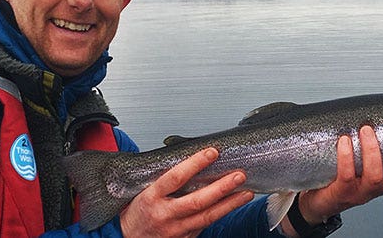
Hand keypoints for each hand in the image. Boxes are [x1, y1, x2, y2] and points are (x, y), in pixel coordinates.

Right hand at [120, 148, 253, 237]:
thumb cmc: (136, 212)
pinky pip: (205, 226)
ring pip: (207, 217)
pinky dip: (221, 214)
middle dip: (221, 188)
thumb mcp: (143, 190)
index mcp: (152, 197)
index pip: (176, 177)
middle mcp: (165, 215)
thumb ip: (165, 178)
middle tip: (239, 175)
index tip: (212, 152)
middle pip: (197, 200)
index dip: (195, 164)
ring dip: (229, 204)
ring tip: (246, 192)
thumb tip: (192, 158)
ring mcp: (176, 230)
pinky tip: (233, 205)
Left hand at [283, 126, 382, 233]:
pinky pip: (347, 174)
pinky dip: (346, 155)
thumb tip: (379, 118)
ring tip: (366, 130)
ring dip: (372, 150)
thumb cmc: (340, 175)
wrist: (316, 199)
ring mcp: (361, 191)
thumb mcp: (362, 161)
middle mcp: (378, 188)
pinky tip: (344, 140)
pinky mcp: (342, 192)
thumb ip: (375, 145)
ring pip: (376, 175)